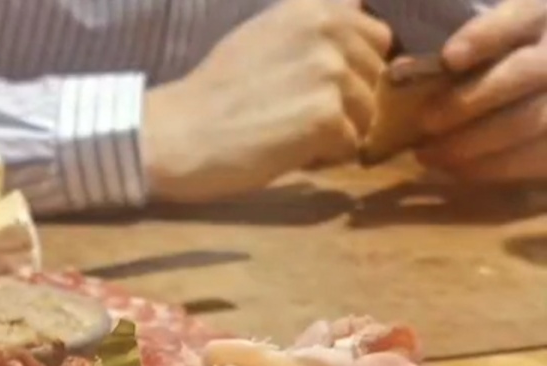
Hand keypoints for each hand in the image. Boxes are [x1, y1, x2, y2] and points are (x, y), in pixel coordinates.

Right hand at [142, 0, 391, 201]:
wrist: (180, 134)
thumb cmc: (216, 94)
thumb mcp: (266, 36)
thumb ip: (312, 33)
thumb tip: (357, 48)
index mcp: (316, 6)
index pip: (377, 36)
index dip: (358, 69)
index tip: (328, 91)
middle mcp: (329, 28)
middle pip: (377, 78)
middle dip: (351, 103)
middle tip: (304, 120)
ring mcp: (330, 72)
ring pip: (367, 115)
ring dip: (338, 133)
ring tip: (294, 137)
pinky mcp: (326, 116)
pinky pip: (351, 146)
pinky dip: (326, 158)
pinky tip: (291, 154)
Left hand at [418, 0, 546, 180]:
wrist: (532, 92)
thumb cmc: (494, 57)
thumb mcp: (487, 32)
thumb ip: (454, 40)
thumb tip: (398, 62)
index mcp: (540, 13)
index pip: (519, 17)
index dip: (485, 36)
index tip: (449, 58)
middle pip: (522, 74)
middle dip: (469, 101)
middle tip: (425, 121)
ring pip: (527, 121)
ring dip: (472, 143)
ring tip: (427, 154)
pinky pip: (531, 159)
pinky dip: (490, 167)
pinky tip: (454, 168)